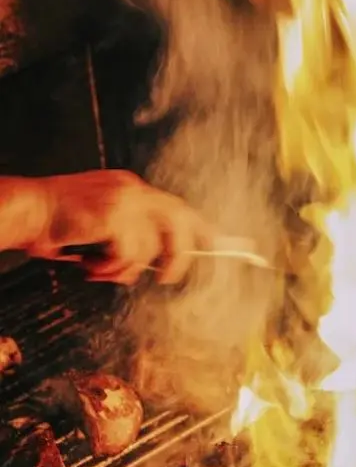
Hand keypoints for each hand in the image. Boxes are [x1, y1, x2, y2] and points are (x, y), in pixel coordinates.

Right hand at [29, 169, 210, 284]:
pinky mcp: (114, 216)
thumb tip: (157, 262)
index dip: (199, 226)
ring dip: (125, 269)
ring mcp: (124, 201)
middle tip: (167, 277)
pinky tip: (91, 266)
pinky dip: (111, 269)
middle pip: (178, 220)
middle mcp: (132, 190)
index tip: (216, 243)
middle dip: (179, 255)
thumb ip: (130, 236)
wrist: (29, 212)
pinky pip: (129, 256)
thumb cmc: (58, 226)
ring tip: (101, 270)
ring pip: (149, 248)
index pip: (176, 206)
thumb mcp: (102, 227)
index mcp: (131, 189)